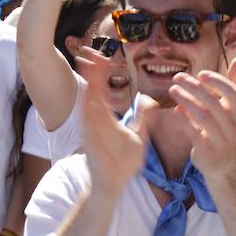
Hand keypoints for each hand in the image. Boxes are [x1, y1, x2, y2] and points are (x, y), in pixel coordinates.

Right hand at [77, 49, 151, 193]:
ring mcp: (92, 129)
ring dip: (88, 83)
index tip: (102, 55)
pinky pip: (89, 120)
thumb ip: (142, 117)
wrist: (112, 184)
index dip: (101, 72)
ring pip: (89, 100)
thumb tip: (148, 99)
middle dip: (90, 71)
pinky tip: (89, 91)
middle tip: (89, 51)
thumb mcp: (137, 135)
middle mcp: (96, 120)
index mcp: (105, 117)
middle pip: (92, 90)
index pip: (102, 89)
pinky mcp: (91, 140)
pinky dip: (88, 105)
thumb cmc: (122, 162)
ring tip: (87, 62)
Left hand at [169, 63, 235, 185]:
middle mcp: (232, 125)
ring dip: (187, 101)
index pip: (232, 92)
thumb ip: (233, 84)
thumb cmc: (225, 130)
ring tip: (173, 90)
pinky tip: (176, 111)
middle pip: (214, 102)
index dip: (217, 81)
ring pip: (204, 117)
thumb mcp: (232, 109)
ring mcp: (220, 139)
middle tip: (178, 77)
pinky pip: (196, 135)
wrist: (225, 166)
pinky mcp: (207, 152)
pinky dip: (185, 122)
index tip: (201, 73)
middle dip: (194, 87)